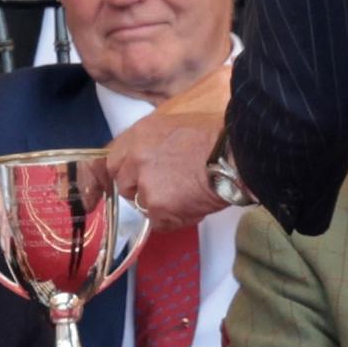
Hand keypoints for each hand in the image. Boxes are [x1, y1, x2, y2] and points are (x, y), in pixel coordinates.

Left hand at [106, 67, 230, 230]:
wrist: (234, 155)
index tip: (137, 176)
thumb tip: (153, 156)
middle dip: (138, 189)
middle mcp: (135, 158)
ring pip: (141, 204)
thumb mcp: (177, 125)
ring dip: (158, 205)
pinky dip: (173, 219)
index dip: (126, 170)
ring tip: (184, 198)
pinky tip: (191, 208)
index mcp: (139, 134)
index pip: (114, 158)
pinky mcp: (157, 206)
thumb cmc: (217, 137)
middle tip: (162, 190)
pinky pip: (158, 221)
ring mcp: (144, 183)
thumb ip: (155, 141)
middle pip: (122, 183)